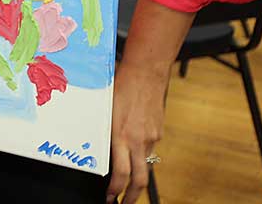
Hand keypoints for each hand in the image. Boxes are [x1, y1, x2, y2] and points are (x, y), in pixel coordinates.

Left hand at [106, 61, 169, 202]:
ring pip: (144, 162)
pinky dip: (141, 149)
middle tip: (124, 203)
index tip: (110, 197)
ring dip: (136, 171)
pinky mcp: (158, 130)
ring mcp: (151, 136)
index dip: (115, 190)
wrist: (146, 71)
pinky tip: (134, 138)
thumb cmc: (121, 85)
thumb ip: (107, 131)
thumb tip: (103, 147)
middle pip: (140, 180)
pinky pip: (149, 146)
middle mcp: (138, 139)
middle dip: (132, 197)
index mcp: (121, 135)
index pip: (121, 173)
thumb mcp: (106, 109)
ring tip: (127, 176)